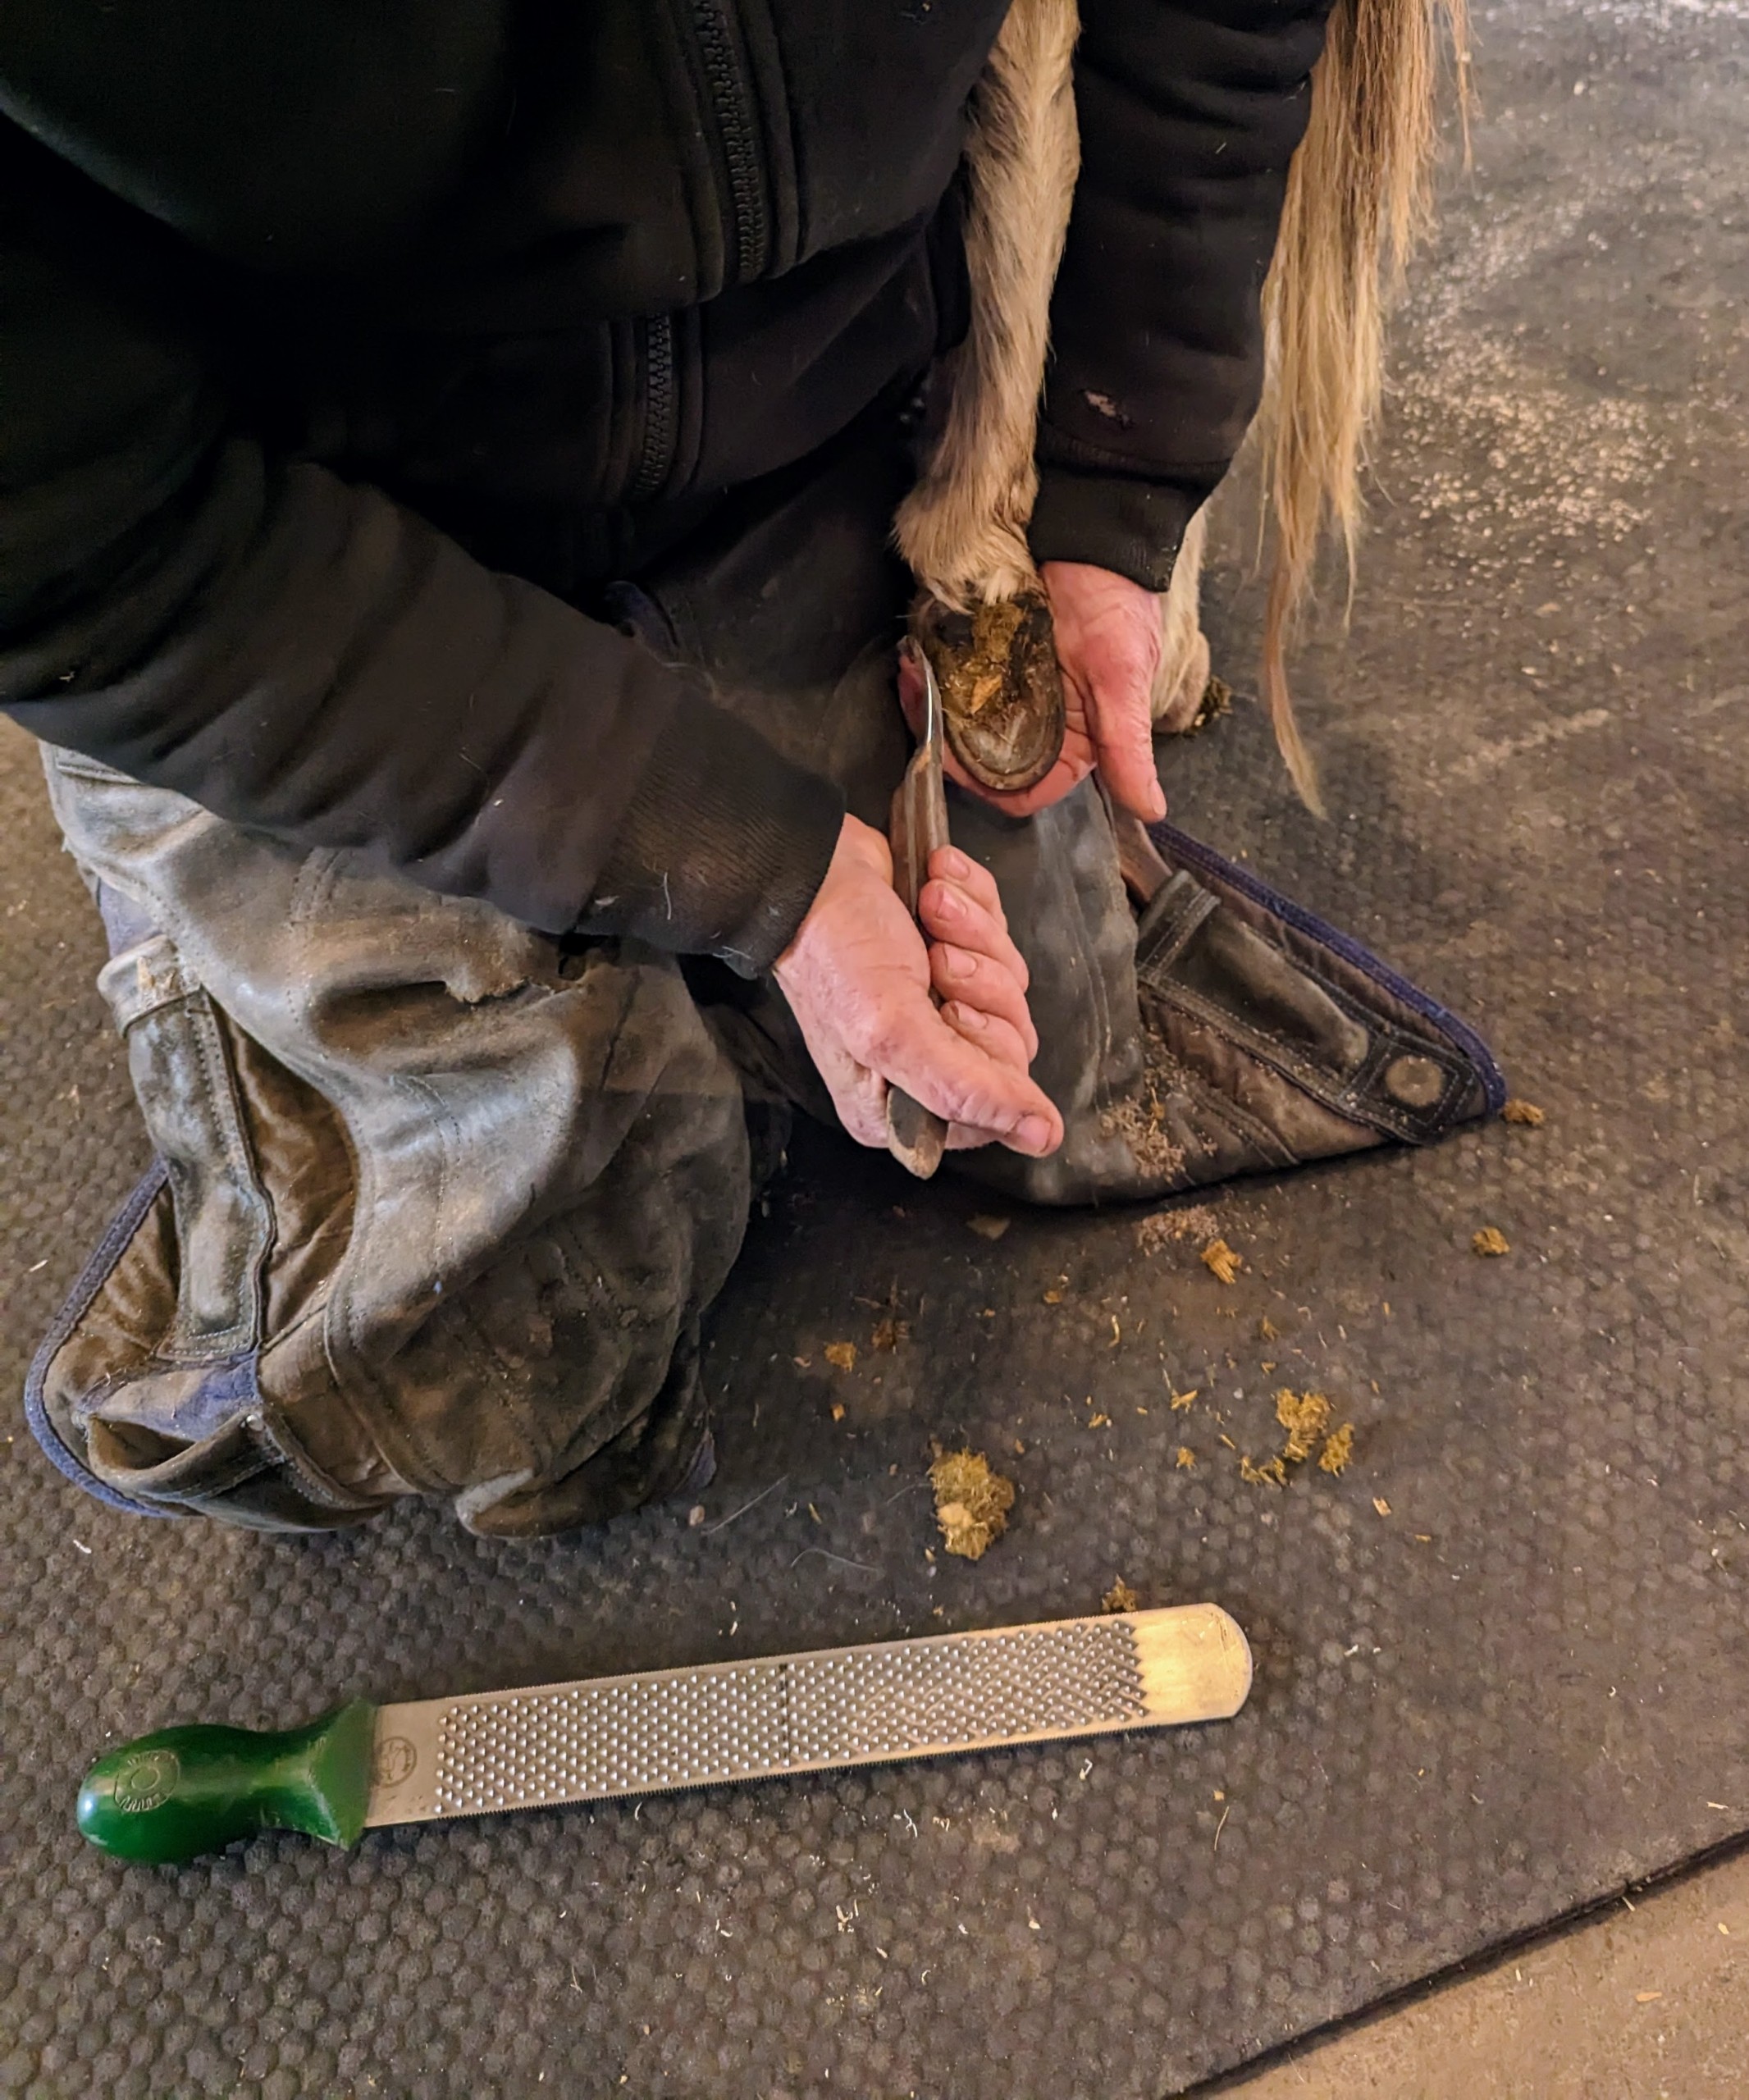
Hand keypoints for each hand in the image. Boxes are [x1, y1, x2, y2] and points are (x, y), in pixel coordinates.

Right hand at [773, 814, 1063, 1157]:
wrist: (815, 865)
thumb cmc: (835, 948)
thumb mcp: (895, 1031)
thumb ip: (969, 1091)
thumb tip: (1040, 1137)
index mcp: (899, 1104)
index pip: (994, 1108)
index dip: (986, 1052)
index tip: (948, 1011)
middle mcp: (923, 1063)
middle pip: (1011, 1044)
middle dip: (982, 984)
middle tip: (936, 960)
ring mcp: (940, 1005)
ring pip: (1011, 985)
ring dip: (974, 935)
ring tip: (930, 913)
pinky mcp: (956, 951)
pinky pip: (1003, 934)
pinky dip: (974, 903)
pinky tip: (934, 891)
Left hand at [905, 562, 1166, 820]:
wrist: (1093, 537)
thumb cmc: (1117, 606)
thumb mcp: (1123, 679)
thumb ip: (1128, 747)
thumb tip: (1151, 810)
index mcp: (1076, 744)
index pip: (1024, 793)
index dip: (987, 789)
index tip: (952, 763)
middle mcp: (1041, 727)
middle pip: (981, 761)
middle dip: (945, 742)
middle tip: (919, 702)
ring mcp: (1011, 693)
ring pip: (960, 724)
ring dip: (931, 705)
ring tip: (912, 674)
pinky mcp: (990, 661)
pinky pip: (953, 681)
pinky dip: (932, 674)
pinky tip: (918, 657)